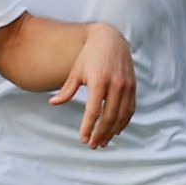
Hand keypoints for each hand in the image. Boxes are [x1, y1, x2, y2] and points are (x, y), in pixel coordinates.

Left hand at [50, 23, 135, 148]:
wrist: (111, 39)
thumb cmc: (89, 55)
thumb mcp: (76, 71)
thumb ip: (67, 90)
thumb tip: (53, 103)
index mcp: (98, 81)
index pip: (93, 111)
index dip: (88, 127)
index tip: (83, 139)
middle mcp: (115, 84)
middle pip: (108, 117)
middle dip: (100, 134)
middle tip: (93, 145)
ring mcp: (126, 86)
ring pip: (121, 116)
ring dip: (112, 132)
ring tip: (103, 142)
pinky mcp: (133, 87)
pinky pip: (130, 109)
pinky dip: (123, 122)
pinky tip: (115, 131)